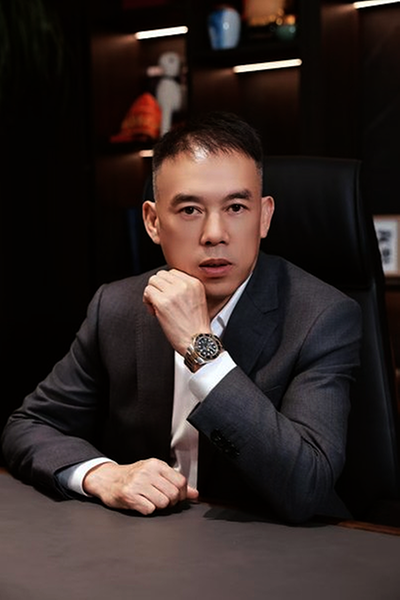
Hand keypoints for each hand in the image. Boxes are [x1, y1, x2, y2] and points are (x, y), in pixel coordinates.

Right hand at [83, 458, 198, 514]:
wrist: (107, 479)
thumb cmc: (132, 477)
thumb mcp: (154, 474)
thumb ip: (175, 482)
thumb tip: (194, 493)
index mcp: (156, 464)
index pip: (181, 481)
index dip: (182, 493)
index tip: (176, 496)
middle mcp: (147, 472)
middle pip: (173, 494)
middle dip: (171, 502)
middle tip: (162, 500)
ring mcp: (138, 483)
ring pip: (163, 503)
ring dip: (159, 506)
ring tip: (151, 501)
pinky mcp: (129, 496)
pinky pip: (149, 510)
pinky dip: (147, 510)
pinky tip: (141, 504)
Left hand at [143, 269, 210, 355]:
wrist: (197, 341)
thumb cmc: (196, 327)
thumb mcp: (197, 300)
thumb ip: (184, 289)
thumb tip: (165, 284)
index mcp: (194, 283)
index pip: (172, 272)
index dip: (167, 285)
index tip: (168, 297)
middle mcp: (184, 285)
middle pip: (160, 275)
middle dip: (158, 288)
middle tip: (161, 302)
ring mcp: (173, 293)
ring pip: (152, 281)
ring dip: (151, 294)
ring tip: (157, 307)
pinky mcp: (163, 302)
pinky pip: (147, 292)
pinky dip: (147, 301)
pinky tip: (154, 312)